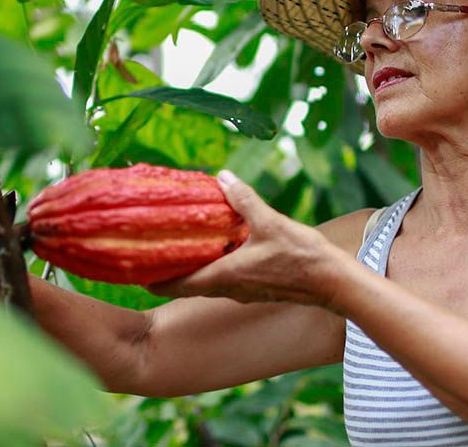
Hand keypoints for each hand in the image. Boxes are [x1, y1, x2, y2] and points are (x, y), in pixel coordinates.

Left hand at [145, 171, 352, 308]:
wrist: (333, 282)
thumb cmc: (301, 256)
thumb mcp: (270, 221)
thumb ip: (243, 200)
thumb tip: (221, 177)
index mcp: (225, 276)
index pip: (178, 284)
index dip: (154, 282)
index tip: (134, 276)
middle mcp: (229, 288)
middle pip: (188, 285)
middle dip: (168, 273)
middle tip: (150, 256)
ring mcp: (243, 291)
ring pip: (207, 283)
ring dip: (191, 269)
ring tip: (178, 248)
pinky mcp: (257, 289)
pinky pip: (225, 279)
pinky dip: (212, 267)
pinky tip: (216, 249)